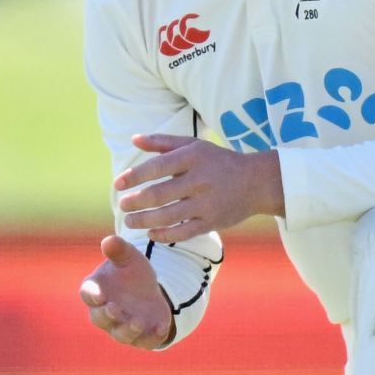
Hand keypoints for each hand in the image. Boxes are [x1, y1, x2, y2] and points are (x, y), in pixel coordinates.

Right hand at [79, 234, 173, 349]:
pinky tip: (161, 328)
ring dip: (128, 330)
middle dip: (106, 315)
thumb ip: (118, 250)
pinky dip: (152, 337)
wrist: (150, 291)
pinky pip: (144, 342)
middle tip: (114, 309)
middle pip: (99, 318)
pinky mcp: (142, 337)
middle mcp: (105, 313)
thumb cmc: (131, 273)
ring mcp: (122, 327)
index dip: (92, 295)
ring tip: (138, 322)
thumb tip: (109, 240)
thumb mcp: (129, 258)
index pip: (88, 294)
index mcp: (97, 291)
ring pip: (120, 335)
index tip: (99, 294)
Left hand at [114, 133, 283, 243]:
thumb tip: (134, 139)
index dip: (134, 176)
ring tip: (130, 221)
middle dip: (135, 202)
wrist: (257, 182)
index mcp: (193, 157)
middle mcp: (200, 180)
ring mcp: (207, 203)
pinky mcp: (213, 222)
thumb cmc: (218, 161)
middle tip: (122, 205)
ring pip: (168, 216)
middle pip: (159, 194)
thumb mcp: (194, 146)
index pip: (157, 167)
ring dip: (144, 221)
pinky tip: (151, 233)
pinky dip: (164, 235)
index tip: (118, 183)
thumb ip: (162, 143)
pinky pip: (183, 232)